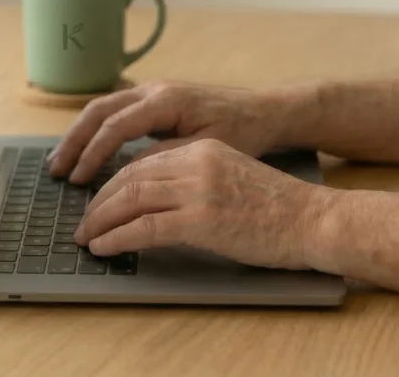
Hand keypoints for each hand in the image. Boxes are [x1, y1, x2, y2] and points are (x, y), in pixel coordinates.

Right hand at [48, 80, 305, 183]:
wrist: (266, 109)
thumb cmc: (243, 131)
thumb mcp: (207, 149)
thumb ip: (165, 157)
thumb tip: (127, 172)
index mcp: (165, 100)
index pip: (115, 126)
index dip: (93, 155)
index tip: (79, 181)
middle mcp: (152, 89)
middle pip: (97, 111)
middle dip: (73, 142)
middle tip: (56, 171)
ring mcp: (150, 90)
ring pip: (101, 108)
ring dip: (78, 135)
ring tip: (60, 164)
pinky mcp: (152, 99)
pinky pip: (113, 111)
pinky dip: (93, 131)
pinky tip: (84, 151)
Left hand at [74, 139, 330, 269]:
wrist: (316, 220)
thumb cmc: (278, 207)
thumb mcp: (229, 176)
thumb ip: (192, 178)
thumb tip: (152, 200)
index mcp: (201, 149)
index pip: (141, 163)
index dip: (111, 184)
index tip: (96, 202)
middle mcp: (195, 162)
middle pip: (128, 177)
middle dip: (98, 202)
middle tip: (82, 223)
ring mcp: (198, 190)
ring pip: (130, 200)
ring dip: (100, 221)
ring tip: (86, 238)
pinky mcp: (202, 220)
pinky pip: (144, 228)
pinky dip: (117, 238)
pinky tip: (104, 248)